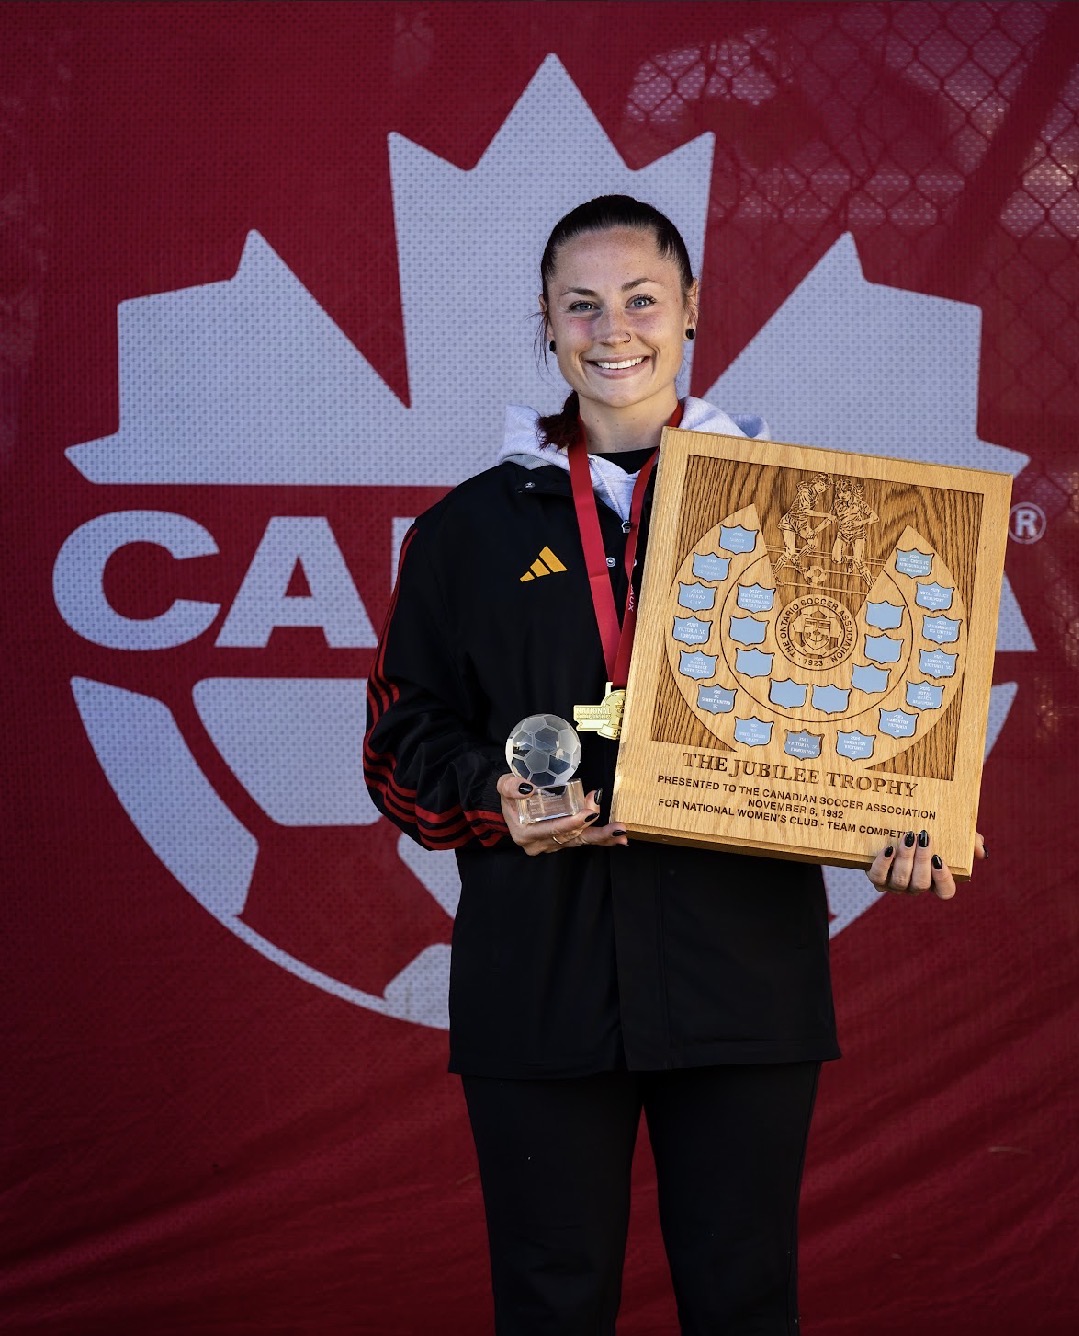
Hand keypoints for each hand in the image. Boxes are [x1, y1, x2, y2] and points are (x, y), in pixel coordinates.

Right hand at [496, 774, 629, 856]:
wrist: (510, 803)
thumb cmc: (510, 793)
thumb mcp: (503, 785)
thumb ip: (510, 787)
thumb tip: (527, 788)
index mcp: (525, 834)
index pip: (552, 830)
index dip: (571, 822)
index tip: (588, 812)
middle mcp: (539, 844)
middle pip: (570, 837)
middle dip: (592, 828)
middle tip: (615, 824)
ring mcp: (552, 845)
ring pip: (579, 841)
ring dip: (602, 836)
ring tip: (620, 832)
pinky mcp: (562, 841)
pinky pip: (582, 840)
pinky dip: (600, 838)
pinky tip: (618, 838)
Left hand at [867, 830, 986, 899]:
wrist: (890, 826)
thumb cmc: (926, 834)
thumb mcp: (952, 834)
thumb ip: (970, 841)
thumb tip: (981, 851)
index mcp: (935, 879)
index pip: (945, 892)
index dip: (943, 880)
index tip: (940, 859)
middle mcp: (916, 885)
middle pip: (921, 884)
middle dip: (922, 861)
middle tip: (924, 837)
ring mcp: (895, 884)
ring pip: (901, 881)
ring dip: (905, 858)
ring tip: (908, 837)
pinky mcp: (877, 876)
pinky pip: (878, 877)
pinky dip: (883, 863)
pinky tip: (888, 849)